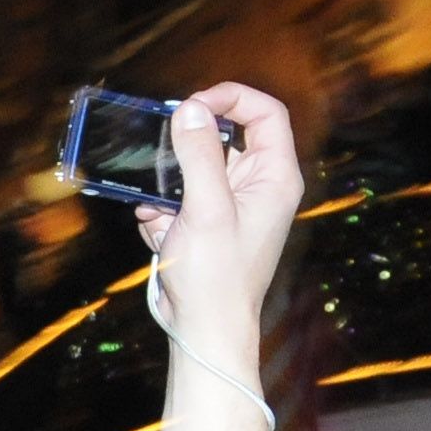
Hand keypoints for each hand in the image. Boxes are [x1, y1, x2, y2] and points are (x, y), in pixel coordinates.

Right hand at [138, 80, 304, 430]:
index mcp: (274, 178)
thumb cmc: (217, 278)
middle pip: (225, 136)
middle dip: (187, 145)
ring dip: (168, 181)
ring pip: (195, 166)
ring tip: (158, 208)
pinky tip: (156, 230)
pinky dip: (161, 208)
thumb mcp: (207, 209)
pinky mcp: (206, 223)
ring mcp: (232, 205)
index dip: (230, 99)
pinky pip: (180, 196)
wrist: (204, 331)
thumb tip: (190, 108)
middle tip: (160, 150)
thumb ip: (199, 154)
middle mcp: (258, 187)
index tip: (191, 105)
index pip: (264, 113)